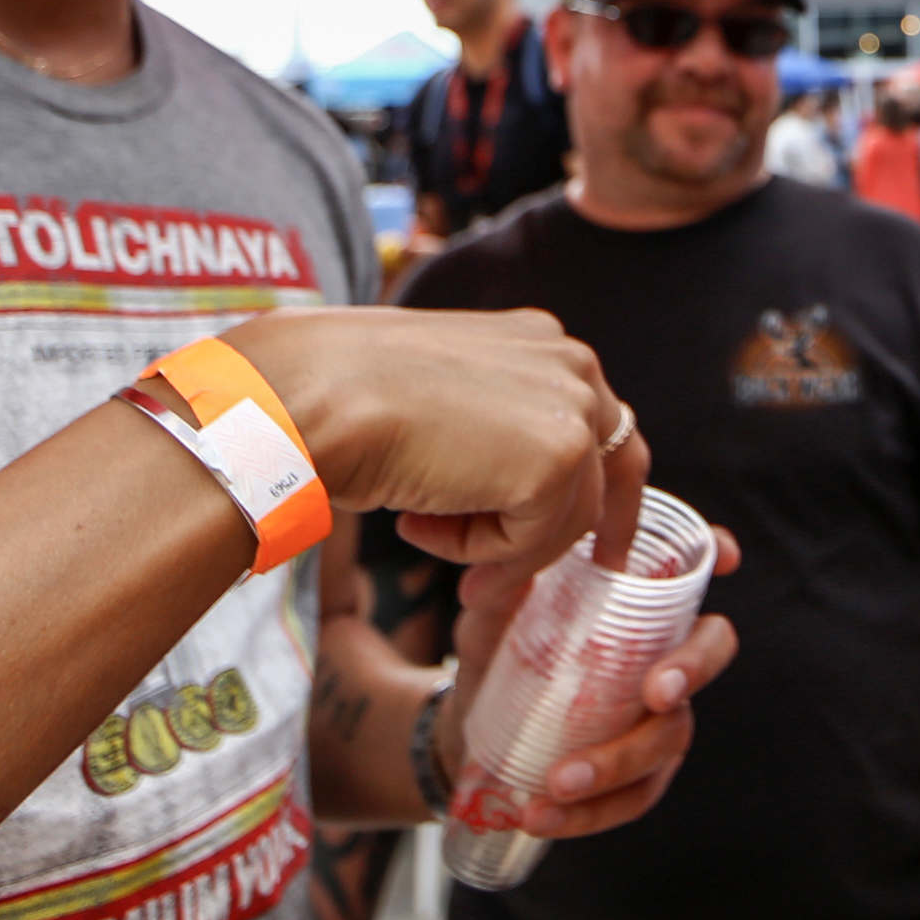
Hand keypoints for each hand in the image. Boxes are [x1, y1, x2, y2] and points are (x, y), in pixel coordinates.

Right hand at [228, 305, 646, 573]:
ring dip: (498, 546)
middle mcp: (570, 363)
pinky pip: (533, 541)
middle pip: (612, 467)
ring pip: (568, 516)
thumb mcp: (438, 402)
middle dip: (584, 532)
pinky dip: (477, 552)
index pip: (598, 420)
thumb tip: (514, 492)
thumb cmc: (343, 396)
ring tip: (422, 533)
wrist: (307, 398)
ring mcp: (571, 408)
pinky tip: (417, 523)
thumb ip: (491, 433)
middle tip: (579, 578)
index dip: (599, 484)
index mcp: (540, 340)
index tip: (604, 541)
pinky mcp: (558, 460)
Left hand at [436, 532, 742, 839]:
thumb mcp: (490, 619)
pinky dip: (591, 814)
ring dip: (618, 763)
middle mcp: (665, 654)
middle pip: (711, 650)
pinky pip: (633, 798)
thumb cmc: (498, 652)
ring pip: (668, 738)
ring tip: (558, 782)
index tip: (725, 559)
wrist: (471, 729)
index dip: (717, 555)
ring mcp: (660, 718)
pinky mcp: (639, 775)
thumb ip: (499, 596)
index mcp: (639, 603)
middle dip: (692, 669)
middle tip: (656, 693)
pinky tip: (543, 817)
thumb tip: (497, 576)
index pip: (691, 568)